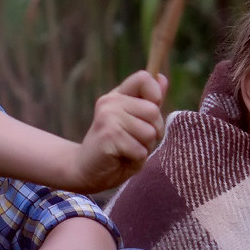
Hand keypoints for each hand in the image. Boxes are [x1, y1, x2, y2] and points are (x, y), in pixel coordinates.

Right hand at [67, 71, 166, 192]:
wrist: (87, 171)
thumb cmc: (118, 149)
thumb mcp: (137, 123)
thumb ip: (149, 102)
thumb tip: (162, 77)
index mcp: (118, 95)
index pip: (144, 78)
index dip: (155, 95)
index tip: (148, 115)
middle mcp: (111, 102)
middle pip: (153, 111)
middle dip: (154, 132)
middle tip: (135, 141)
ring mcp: (107, 118)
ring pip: (149, 133)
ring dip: (144, 148)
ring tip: (127, 150)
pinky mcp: (108, 136)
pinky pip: (140, 150)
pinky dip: (136, 160)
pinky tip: (120, 158)